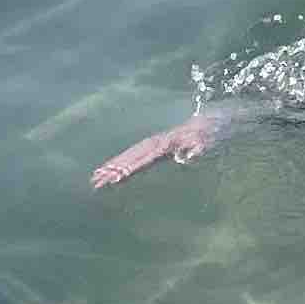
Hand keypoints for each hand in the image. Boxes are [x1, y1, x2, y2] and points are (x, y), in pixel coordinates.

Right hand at [90, 110, 228, 190]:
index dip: (128, 169)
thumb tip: (189, 156)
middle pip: (130, 157)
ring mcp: (153, 142)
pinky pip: (132, 153)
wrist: (209, 121)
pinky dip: (119, 160)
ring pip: (128, 155)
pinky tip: (109, 168)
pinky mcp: (153, 145)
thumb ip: (198, 148)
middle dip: (112, 170)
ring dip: (111, 166)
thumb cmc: (208, 134)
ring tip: (94, 177)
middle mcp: (155, 142)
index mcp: (165, 144)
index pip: (142, 159)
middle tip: (95, 182)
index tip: (115, 179)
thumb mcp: (207, 141)